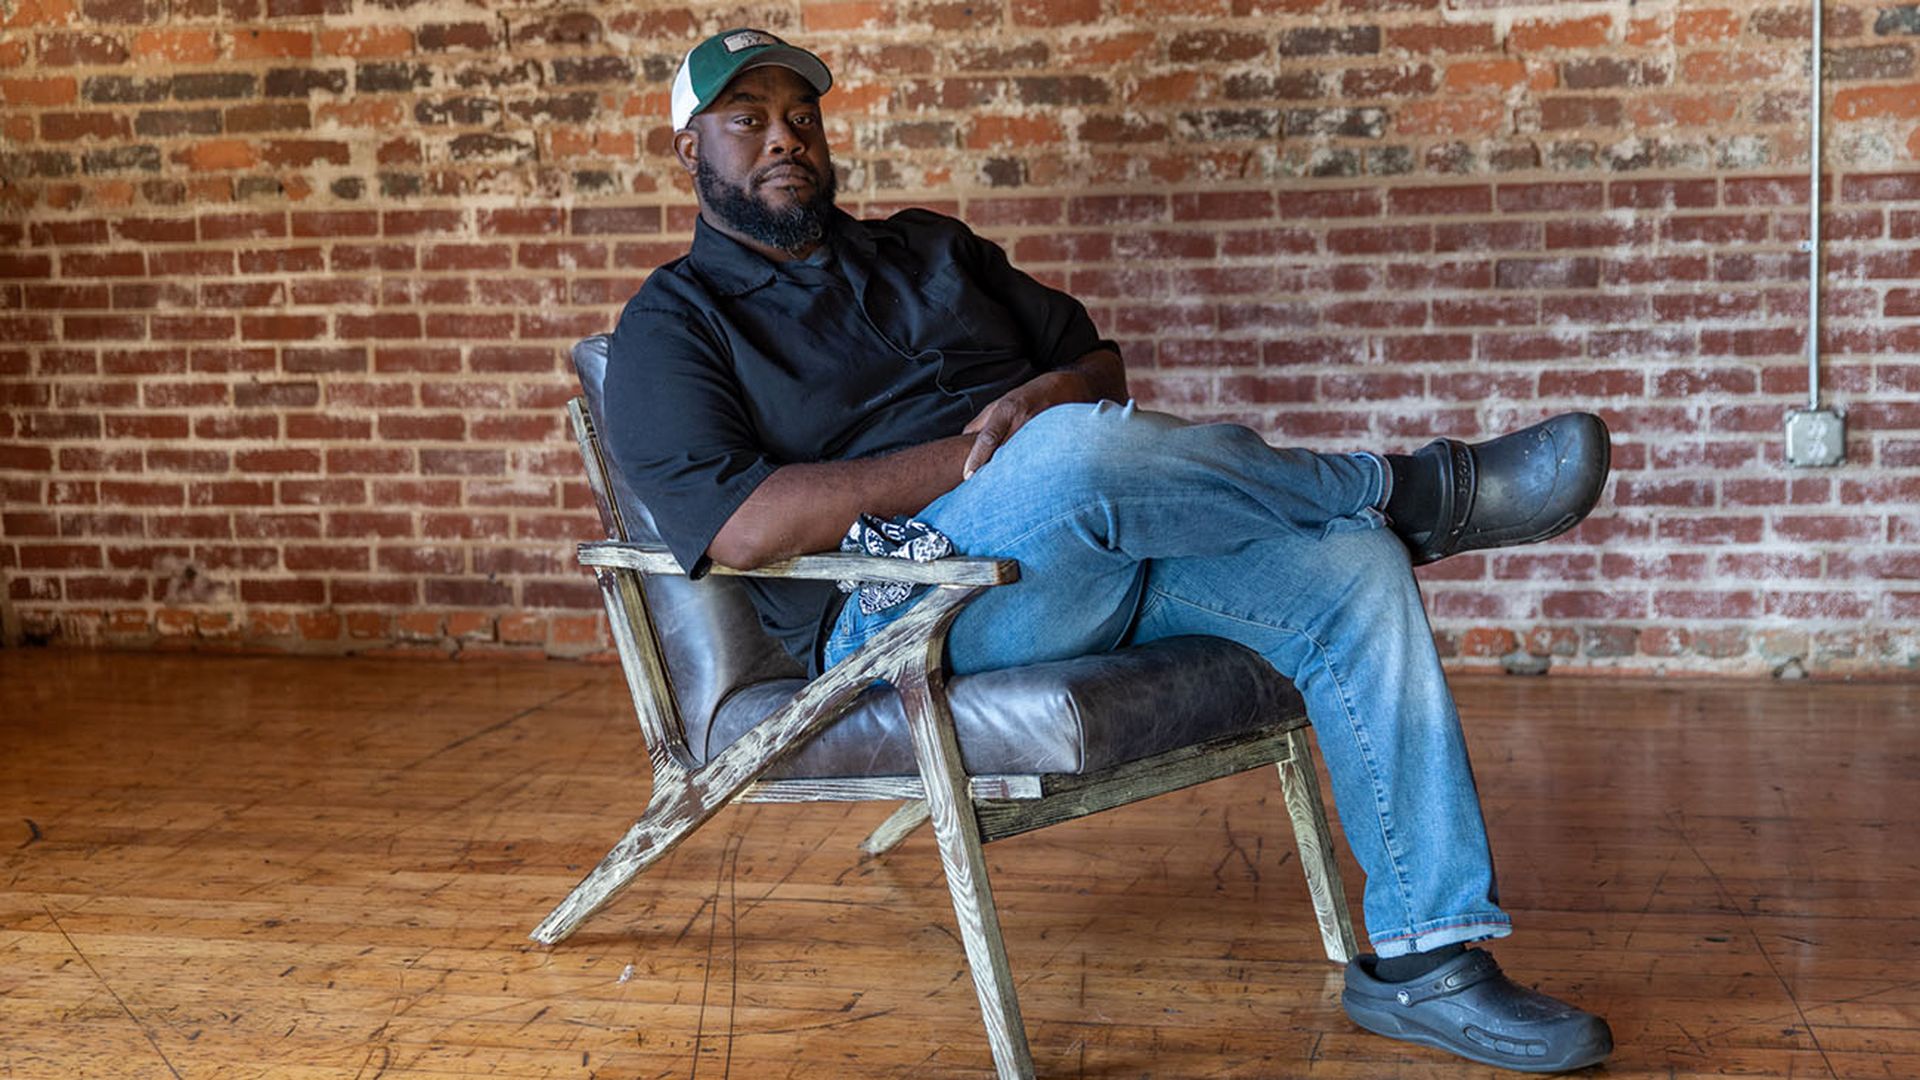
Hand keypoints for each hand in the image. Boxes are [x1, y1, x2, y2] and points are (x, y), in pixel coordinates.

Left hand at [961, 370, 1094, 478]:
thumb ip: (980, 423)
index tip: (968, 476)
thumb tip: (961, 442)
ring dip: (1011, 474)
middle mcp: (1024, 420)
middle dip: (993, 471)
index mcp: (1007, 409)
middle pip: (1004, 452)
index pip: (989, 437)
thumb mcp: (1000, 402)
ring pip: (1022, 458)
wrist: (1071, 386)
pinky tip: (1025, 483)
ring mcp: (1042, 430)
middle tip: (980, 491)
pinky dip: (1030, 471)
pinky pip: (1039, 459)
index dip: (977, 458)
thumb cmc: (1029, 396)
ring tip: (1002, 491)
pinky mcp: (1055, 439)